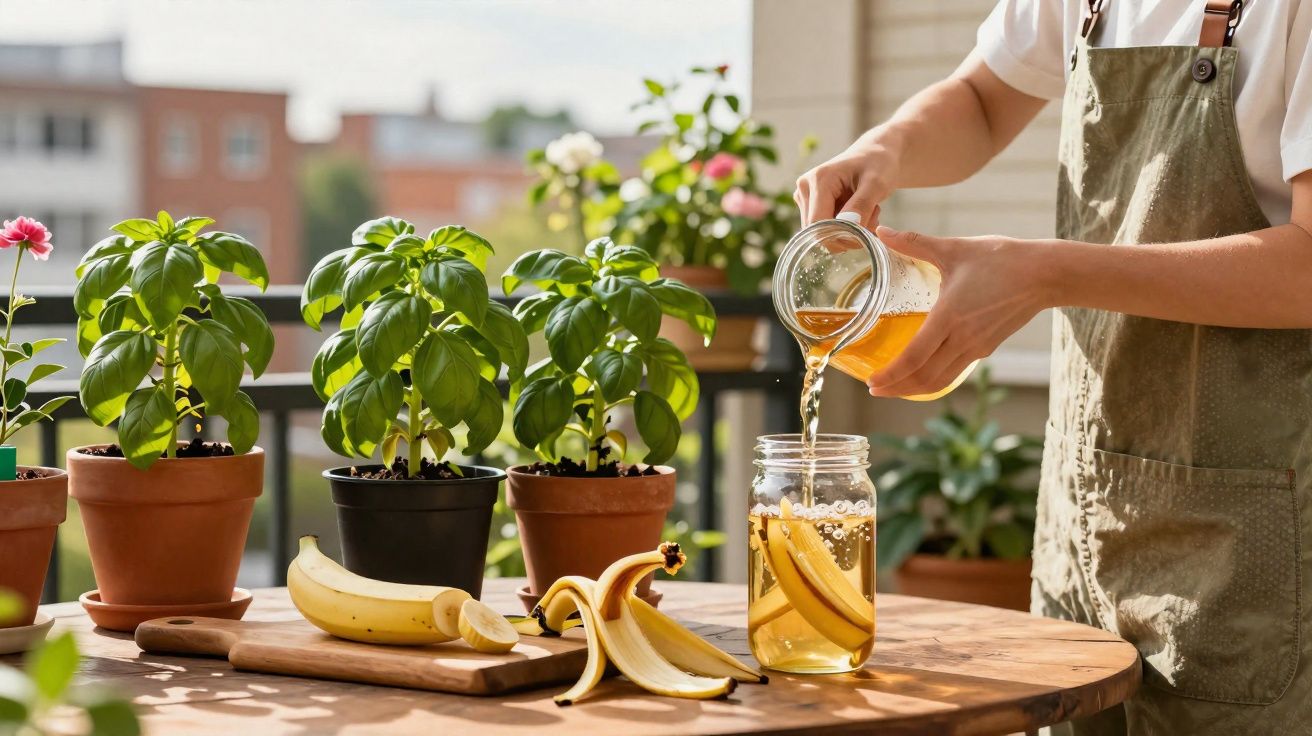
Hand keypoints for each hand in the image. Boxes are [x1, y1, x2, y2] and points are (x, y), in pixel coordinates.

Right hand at [794, 138, 899, 227]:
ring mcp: (805, 196)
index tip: (865, 235)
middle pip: (818, 230)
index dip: (839, 237)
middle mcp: (805, 188)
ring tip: (867, 212)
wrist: (876, 155)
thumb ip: (861, 205)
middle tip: (872, 219)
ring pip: (822, 232)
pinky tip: (858, 212)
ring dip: (847, 231)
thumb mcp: (877, 183)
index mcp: (818, 180)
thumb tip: (847, 230)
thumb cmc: (878, 164)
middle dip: (846, 234)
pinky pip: (824, 228)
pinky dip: (844, 227)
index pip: (818, 224)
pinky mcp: (809, 204)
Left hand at [866, 226, 1054, 397]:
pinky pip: (954, 372)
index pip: (914, 357)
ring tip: (894, 387)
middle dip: (896, 389)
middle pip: (924, 378)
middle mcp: (963, 339)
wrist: (1045, 273)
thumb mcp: (954, 248)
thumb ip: (914, 242)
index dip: (890, 374)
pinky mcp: (986, 348)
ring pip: (940, 380)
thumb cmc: (1000, 258)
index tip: (871, 382)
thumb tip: (882, 230)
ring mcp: (977, 347)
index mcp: (949, 316)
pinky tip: (921, 372)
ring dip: (914, 388)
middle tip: (874, 389)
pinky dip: (933, 379)